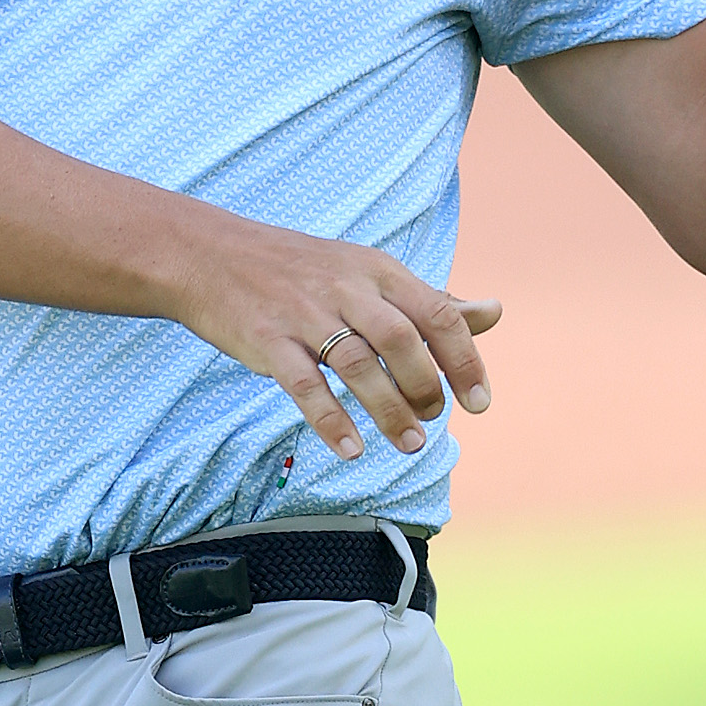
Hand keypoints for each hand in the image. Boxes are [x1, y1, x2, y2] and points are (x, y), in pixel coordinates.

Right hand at [170, 229, 500, 462]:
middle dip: (426, 387)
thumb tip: (495, 312)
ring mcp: (304, 314)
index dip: (465, 360)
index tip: (480, 402)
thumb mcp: (370, 273)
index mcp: (376, 270)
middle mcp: (344, 288)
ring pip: (357, 365)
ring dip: (389, 411)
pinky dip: (331, 420)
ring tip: (409, 446)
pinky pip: (305, 385)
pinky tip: (351, 449)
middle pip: (402, 339)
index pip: (437, 312)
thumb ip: (430, 299)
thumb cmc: (302, 271)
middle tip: (432, 419)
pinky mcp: (267, 340)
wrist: (209, 255)